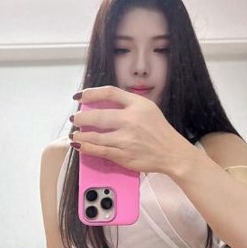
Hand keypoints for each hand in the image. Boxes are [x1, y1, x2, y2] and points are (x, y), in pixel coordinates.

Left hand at [70, 86, 193, 175]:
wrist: (172, 153)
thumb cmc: (159, 131)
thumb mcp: (148, 108)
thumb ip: (128, 103)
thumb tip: (102, 103)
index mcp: (137, 105)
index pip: (110, 93)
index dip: (91, 93)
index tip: (80, 97)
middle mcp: (131, 120)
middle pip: (98, 116)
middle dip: (82, 117)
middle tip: (75, 118)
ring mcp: (126, 139)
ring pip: (95, 136)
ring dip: (81, 135)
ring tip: (74, 134)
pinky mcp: (123, 155)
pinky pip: (100, 151)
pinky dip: (86, 148)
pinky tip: (80, 145)